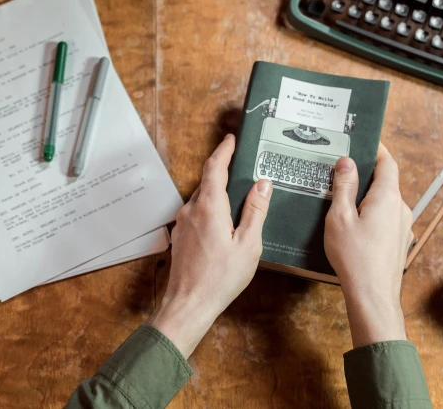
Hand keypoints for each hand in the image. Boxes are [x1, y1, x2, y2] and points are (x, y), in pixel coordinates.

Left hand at [149, 134, 272, 357]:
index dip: (223, 151)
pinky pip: (196, 213)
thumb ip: (255, 211)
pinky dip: (210, 208)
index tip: (231, 140)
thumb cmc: (221, 278)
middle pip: (207, 182)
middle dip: (223, 171)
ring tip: (237, 197)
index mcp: (209, 207)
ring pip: (201, 198)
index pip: (214, 168)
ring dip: (217, 193)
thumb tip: (262, 184)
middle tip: (241, 166)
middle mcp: (191, 210)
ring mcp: (182, 223)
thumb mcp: (248, 244)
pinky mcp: (180, 235)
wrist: (189, 303)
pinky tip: (222, 222)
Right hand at [324, 143, 412, 347]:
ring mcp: (403, 226)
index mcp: (388, 197)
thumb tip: (347, 162)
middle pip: (386, 182)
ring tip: (342, 200)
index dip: (377, 150)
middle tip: (342, 171)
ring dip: (367, 197)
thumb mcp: (340, 217)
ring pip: (385, 202)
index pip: (388, 163)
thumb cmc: (354, 256)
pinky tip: (353, 224)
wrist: (373, 296)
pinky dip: (371, 214)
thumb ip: (344, 187)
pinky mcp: (399, 242)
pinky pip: (386, 218)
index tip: (364, 142)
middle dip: (366, 174)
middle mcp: (401, 208)